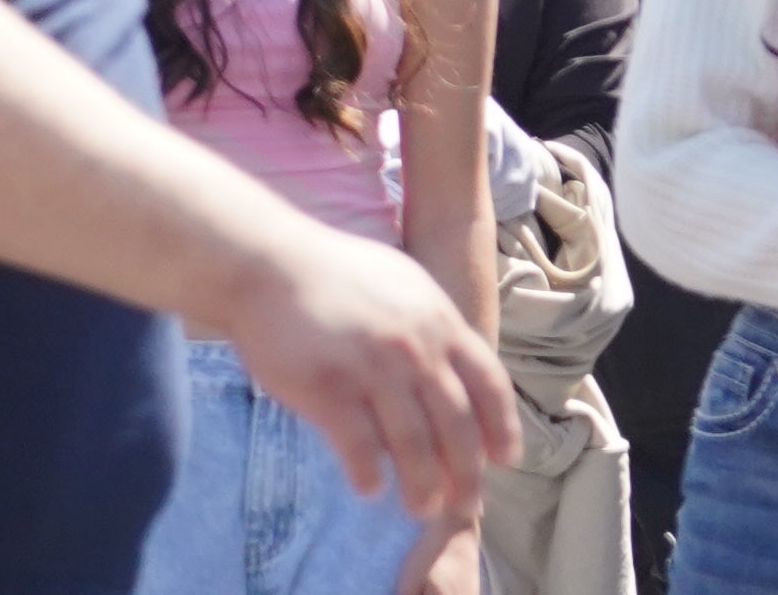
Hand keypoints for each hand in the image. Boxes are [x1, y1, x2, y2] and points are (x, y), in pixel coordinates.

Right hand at [215, 222, 517, 530]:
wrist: (271, 266)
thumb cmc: (337, 277)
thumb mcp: (404, 287)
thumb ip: (433, 328)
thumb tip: (457, 371)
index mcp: (439, 322)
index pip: (489, 383)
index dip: (502, 426)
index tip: (506, 459)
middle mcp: (415, 347)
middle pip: (457, 424)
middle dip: (466, 473)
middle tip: (465, 506)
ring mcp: (373, 368)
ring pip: (413, 444)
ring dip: (422, 486)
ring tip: (422, 510)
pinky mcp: (329, 387)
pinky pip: (358, 445)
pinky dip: (369, 473)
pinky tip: (370, 489)